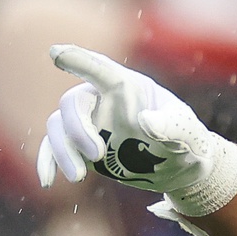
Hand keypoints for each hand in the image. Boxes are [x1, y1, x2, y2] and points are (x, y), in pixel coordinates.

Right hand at [36, 45, 236, 217]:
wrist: (180, 167)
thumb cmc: (187, 141)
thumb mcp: (189, 134)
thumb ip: (173, 126)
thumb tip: (146, 121)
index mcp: (128, 87)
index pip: (100, 69)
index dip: (78, 60)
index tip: (56, 53)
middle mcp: (103, 100)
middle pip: (73, 103)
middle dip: (77, 127)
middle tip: (96, 155)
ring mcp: (90, 123)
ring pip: (58, 126)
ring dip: (62, 150)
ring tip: (78, 177)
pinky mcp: (82, 146)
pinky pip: (54, 148)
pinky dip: (48, 162)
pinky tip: (47, 181)